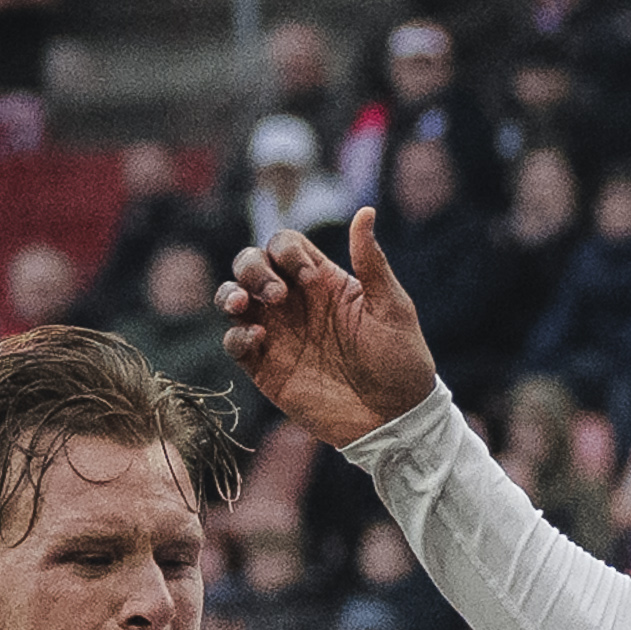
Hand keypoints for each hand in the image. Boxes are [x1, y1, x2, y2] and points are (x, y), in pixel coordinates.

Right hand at [221, 208, 442, 439]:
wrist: (394, 418)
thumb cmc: (401, 361)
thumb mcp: (392, 308)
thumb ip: (371, 262)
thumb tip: (366, 210)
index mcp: (323, 282)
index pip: (285, 244)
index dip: (287, 251)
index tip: (310, 278)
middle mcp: (294, 302)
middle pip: (251, 264)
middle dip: (252, 268)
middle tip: (277, 295)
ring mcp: (277, 333)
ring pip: (232, 298)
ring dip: (229, 293)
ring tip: (242, 304)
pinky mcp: (265, 367)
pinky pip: (234, 343)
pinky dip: (235, 336)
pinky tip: (256, 339)